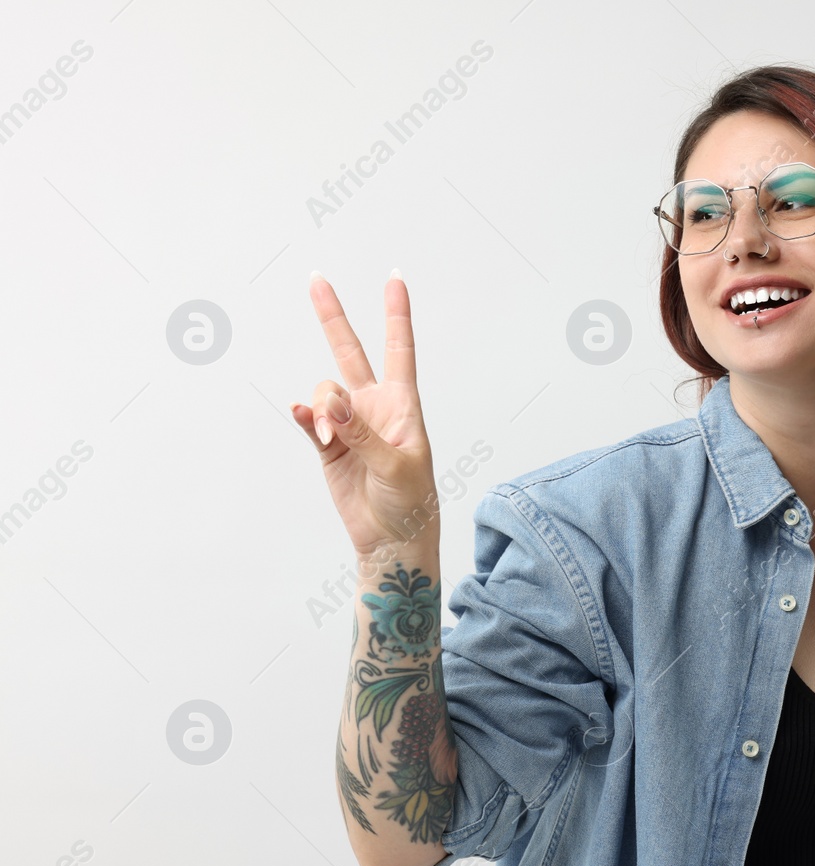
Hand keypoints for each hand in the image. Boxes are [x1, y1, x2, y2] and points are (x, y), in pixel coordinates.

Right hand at [292, 270, 441, 558]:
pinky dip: (304, 417)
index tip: (395, 278)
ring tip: (330, 437)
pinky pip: (308, 420)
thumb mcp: (396, 466)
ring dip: (322, 409)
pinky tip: (304, 418)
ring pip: (323, 394)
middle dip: (333, 316)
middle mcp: (373, 407)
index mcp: (403, 405)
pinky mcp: (327, 446)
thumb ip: (361, 433)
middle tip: (316, 278)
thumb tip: (329, 403)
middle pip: (350, 352)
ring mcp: (348, 425)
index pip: (400, 349)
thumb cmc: (410, 502)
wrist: (391, 538)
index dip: (397, 314)